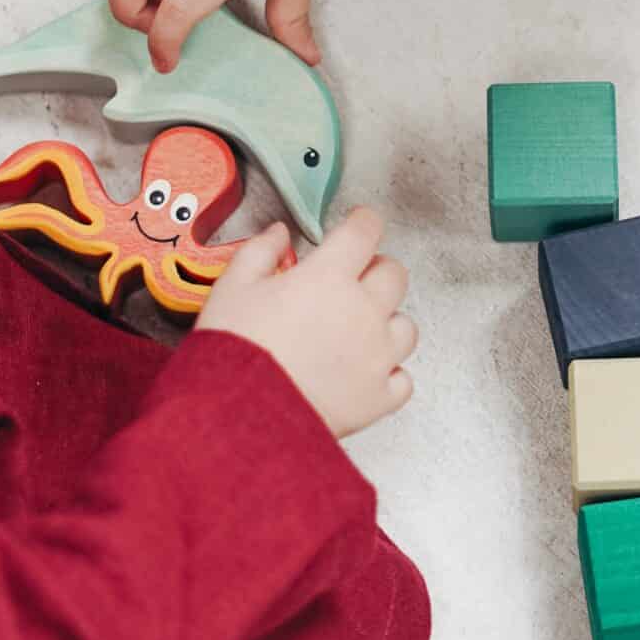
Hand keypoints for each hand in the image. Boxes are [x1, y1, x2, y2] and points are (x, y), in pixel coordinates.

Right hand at [199, 208, 416, 438]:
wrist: (236, 417)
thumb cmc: (233, 350)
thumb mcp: (232, 287)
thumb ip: (260, 251)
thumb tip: (279, 232)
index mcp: (329, 276)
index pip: (365, 232)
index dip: (363, 222)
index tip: (358, 223)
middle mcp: (363, 311)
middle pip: (395, 274)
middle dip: (376, 269)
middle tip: (353, 278)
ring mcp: (377, 357)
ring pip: (406, 326)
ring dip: (387, 322)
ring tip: (358, 330)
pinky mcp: (378, 398)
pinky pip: (403, 379)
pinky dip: (390, 374)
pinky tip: (365, 372)